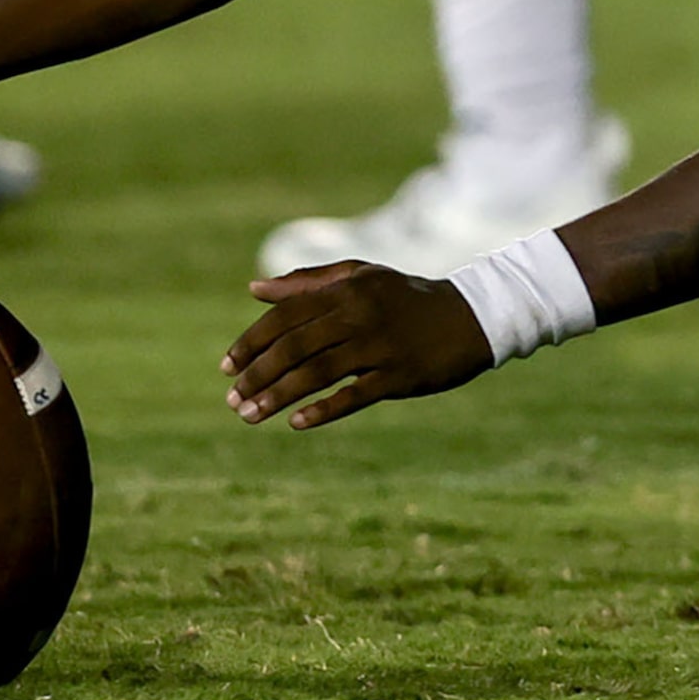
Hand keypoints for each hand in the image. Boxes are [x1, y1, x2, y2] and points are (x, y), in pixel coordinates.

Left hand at [221, 261, 492, 429]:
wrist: (472, 316)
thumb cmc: (407, 298)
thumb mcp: (361, 277)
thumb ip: (308, 282)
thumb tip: (254, 288)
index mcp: (347, 290)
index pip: (286, 316)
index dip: (252, 342)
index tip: (227, 367)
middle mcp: (360, 315)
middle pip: (295, 346)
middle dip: (257, 374)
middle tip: (233, 399)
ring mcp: (381, 346)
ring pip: (317, 372)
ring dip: (278, 396)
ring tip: (249, 415)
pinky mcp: (400, 375)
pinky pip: (355, 395)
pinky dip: (323, 410)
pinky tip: (296, 422)